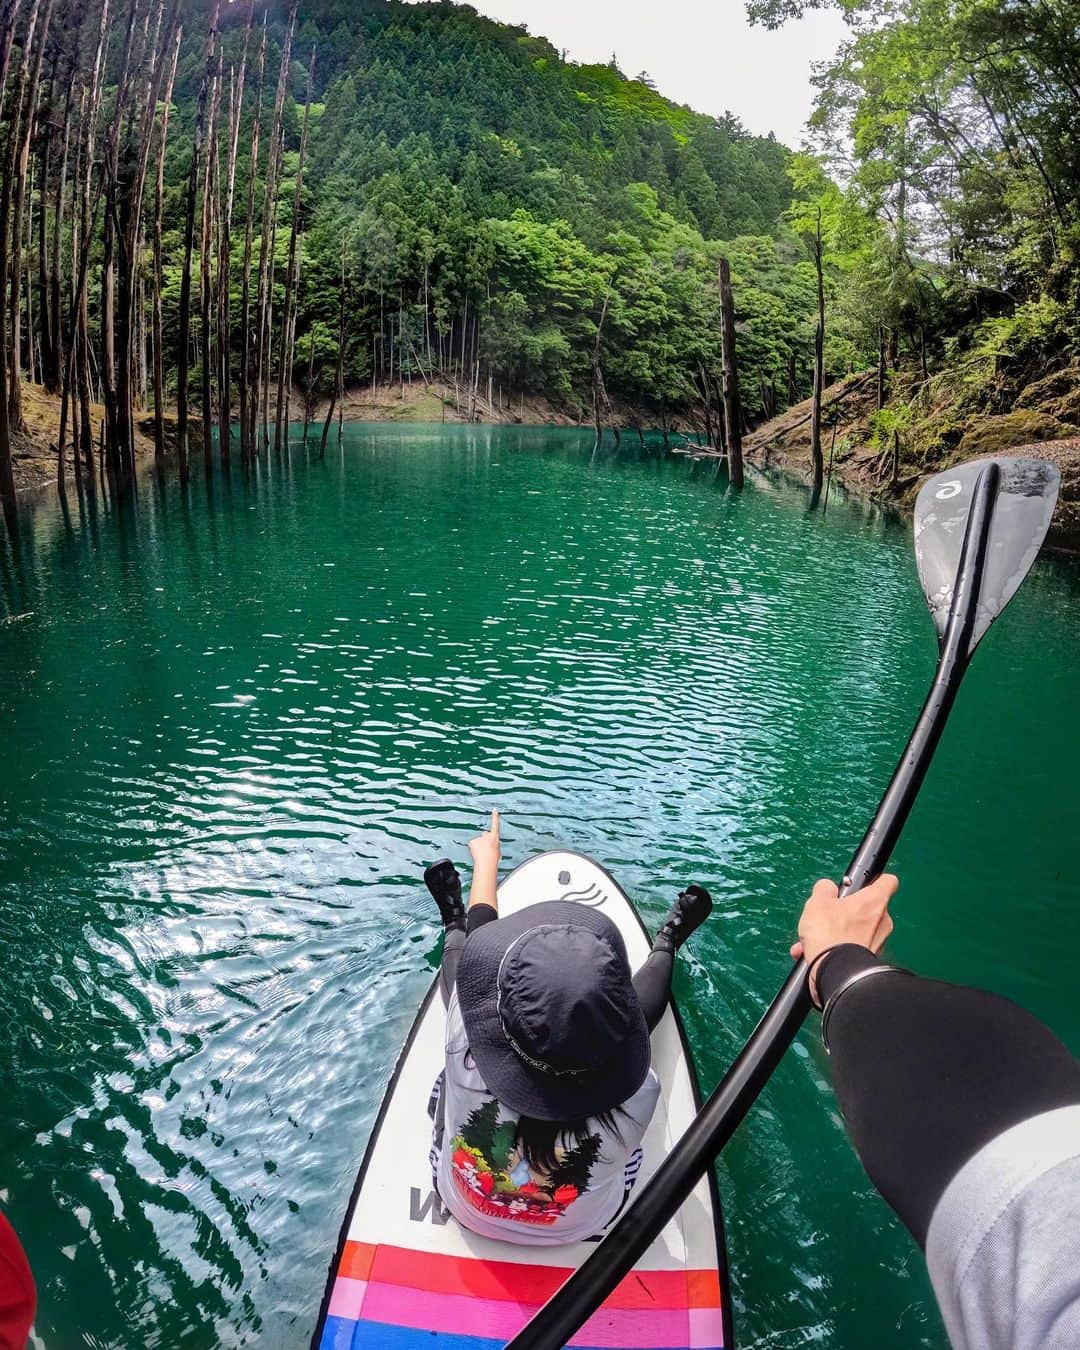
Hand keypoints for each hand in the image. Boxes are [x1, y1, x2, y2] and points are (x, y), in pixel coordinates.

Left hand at [468, 809, 499, 872]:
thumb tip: (489, 844)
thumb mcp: (496, 849)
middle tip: (486, 849)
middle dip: (484, 840)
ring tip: (482, 854)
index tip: (495, 810)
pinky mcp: (472, 841)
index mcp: (495, 837)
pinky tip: (476, 853)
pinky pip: (473, 844)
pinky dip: (474, 848)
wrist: (486, 863)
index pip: (496, 824)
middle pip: (485, 835)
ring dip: (479, 846)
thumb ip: (492, 843)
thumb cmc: (492, 859)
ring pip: (478, 841)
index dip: (495, 816)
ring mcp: (479, 837)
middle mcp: (487, 835)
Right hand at [791, 874, 897, 1003]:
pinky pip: (851, 949)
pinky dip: (834, 950)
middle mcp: (882, 921)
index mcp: (874, 901)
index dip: (874, 880)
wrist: (835, 973)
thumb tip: (828, 888)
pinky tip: (811, 954)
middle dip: (846, 912)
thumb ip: (824, 889)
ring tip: (810, 940)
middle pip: (867, 909)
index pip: (887, 881)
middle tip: (826, 916)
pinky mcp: (870, 960)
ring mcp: (878, 943)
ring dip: (835, 933)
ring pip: (856, 931)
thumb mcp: (818, 902)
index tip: (861, 884)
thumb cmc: (830, 934)